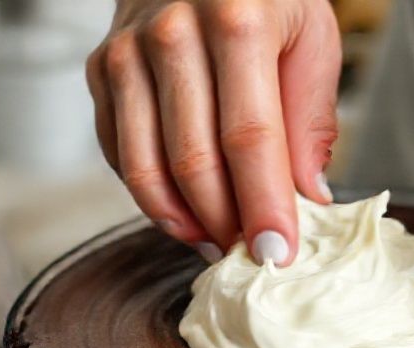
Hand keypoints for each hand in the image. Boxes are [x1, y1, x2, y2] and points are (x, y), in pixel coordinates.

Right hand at [86, 0, 340, 264]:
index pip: (249, 137)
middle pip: (193, 161)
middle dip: (225, 225)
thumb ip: (310, 119)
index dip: (263, 205)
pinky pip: (119, 155)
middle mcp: (172, 34)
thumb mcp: (312, 38)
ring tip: (216, 245)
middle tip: (251, 257)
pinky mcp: (101, 70)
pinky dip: (151, 197)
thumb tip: (307, 199)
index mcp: (237, 21)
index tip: (279, 254)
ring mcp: (127, 53)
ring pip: (146, 168)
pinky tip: (186, 214)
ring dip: (183, 223)